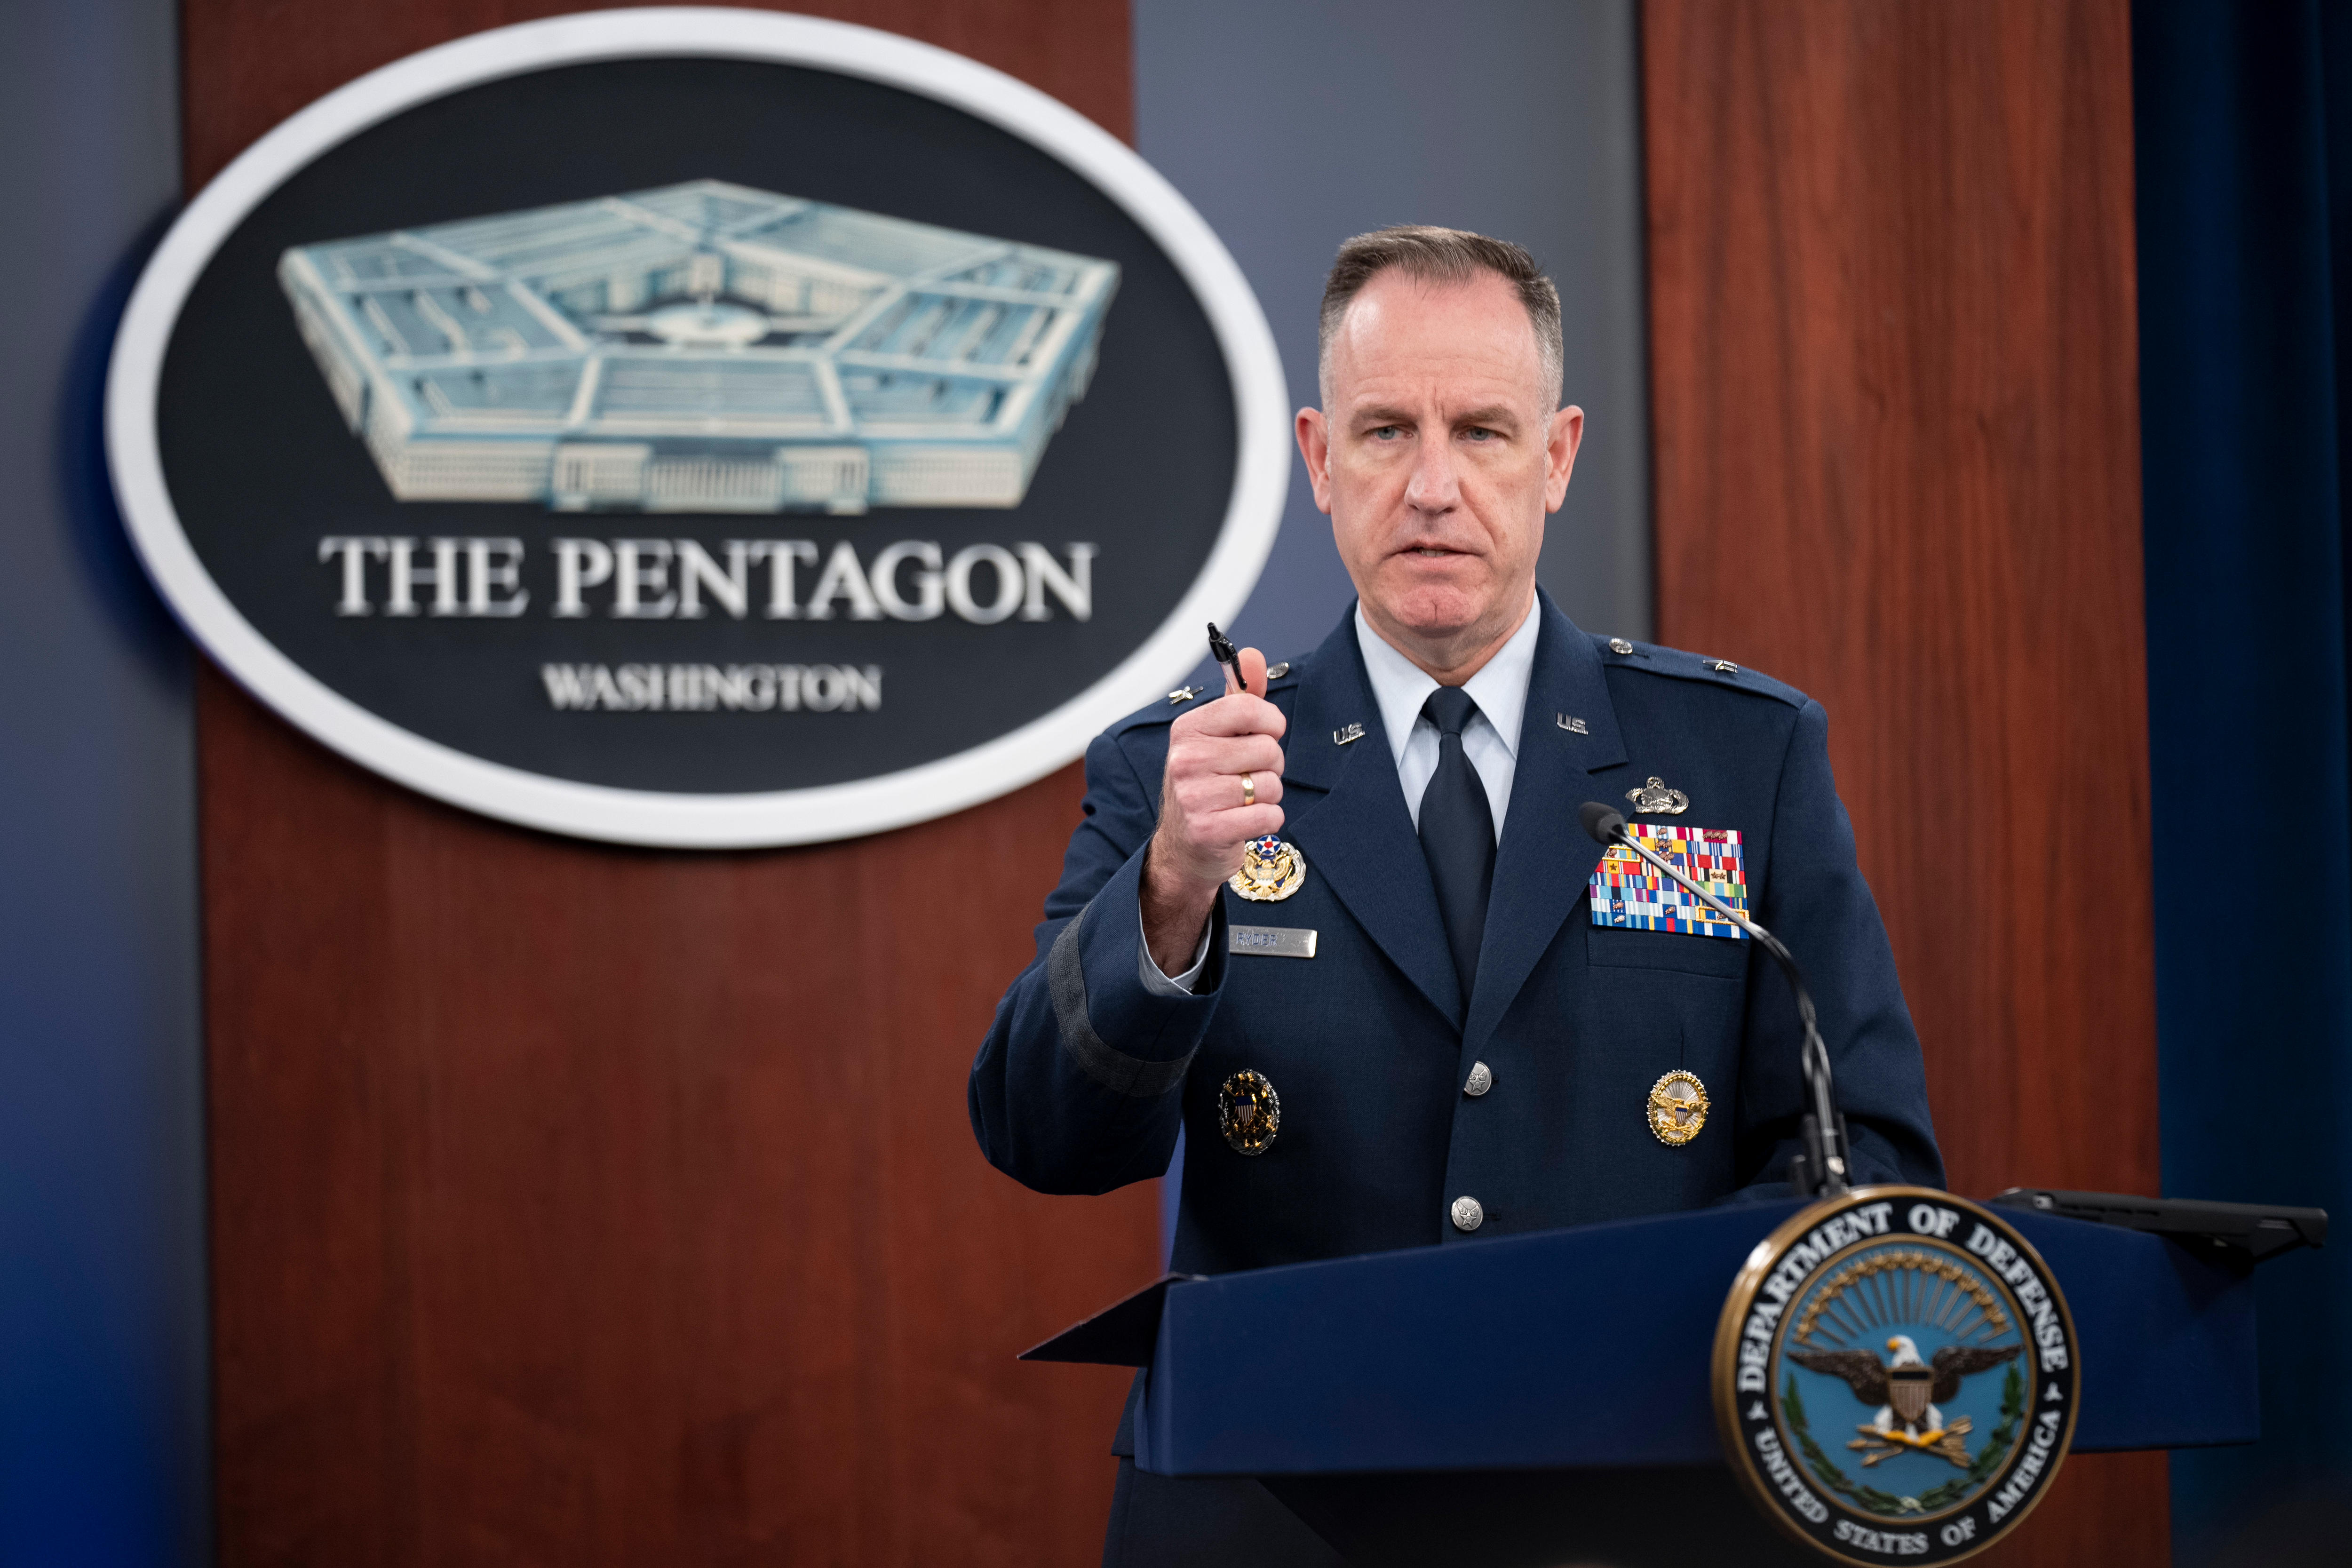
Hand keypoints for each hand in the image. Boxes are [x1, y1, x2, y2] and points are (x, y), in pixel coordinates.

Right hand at [1142, 645, 1286, 975]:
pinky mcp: (1208, 830)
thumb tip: (1252, 654)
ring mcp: (1193, 796)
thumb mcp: (1217, 737)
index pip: (1250, 708)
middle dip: (1270, 766)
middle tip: (1248, 777)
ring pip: (1270, 784)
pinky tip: (1247, 820)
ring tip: (1244, 800)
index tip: (1264, 735)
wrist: (1183, 848)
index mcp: (1188, 729)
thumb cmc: (1206, 785)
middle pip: (1268, 748)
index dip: (1271, 723)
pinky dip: (1268, 820)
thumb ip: (1240, 697)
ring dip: (1268, 796)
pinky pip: (1269, 815)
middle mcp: (1185, 759)